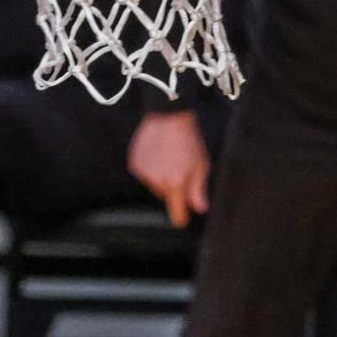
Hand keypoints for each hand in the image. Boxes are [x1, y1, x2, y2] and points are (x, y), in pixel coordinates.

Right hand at [127, 110, 209, 227]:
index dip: (181, 217)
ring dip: (161, 178)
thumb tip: (199, 208)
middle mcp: (156, 182)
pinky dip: (151, 169)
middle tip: (181, 168)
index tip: (182, 219)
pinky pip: (144, 174)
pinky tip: (158, 154)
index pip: (176, 213)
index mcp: (175, 184)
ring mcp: (143, 173)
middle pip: (165, 196)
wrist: (168, 116)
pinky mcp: (134, 164)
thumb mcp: (201, 165)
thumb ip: (198, 190)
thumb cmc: (188, 139)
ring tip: (169, 158)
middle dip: (173, 188)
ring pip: (154, 185)